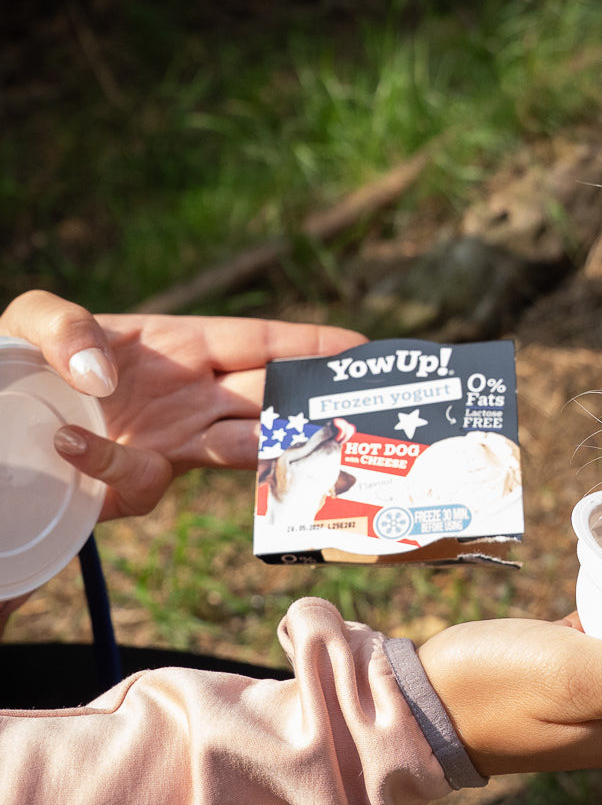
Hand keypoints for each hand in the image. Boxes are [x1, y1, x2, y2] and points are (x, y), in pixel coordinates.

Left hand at [0, 290, 365, 519]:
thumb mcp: (34, 320)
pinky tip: (72, 446)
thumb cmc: (22, 364)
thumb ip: (63, 325)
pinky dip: (113, 468)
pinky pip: (145, 482)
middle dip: (315, 403)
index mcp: (186, 345)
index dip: (315, 345)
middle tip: (356, 411)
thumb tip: (101, 374)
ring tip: (268, 447)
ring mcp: (173, 442)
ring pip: (244, 449)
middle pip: (273, 398)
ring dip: (266, 449)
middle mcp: (194, 396)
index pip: (265, 343)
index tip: (364, 351)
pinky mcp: (137, 483)